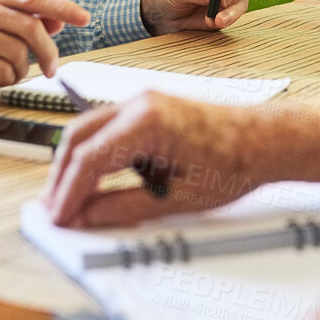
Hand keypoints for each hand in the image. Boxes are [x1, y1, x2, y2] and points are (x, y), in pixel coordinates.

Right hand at [0, 0, 88, 98]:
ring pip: (17, 52)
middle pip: (30, 27)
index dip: (62, 7)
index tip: (85, 18)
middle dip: (48, 52)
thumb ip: (24, 21)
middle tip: (52, 70)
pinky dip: (4, 79)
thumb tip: (58, 21)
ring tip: (6, 74)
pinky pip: (0, 69)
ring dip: (20, 70)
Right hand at [42, 92, 275, 227]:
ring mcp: (143, 102)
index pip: (89, 159)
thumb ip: (125, 208)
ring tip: (69, 201)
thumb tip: (88, 217)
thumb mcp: (177, 197)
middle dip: (61, 177)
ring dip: (74, 164)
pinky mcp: (148, 109)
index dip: (68, 193)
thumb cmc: (235, 161)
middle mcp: (139, 103)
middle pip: (78, 138)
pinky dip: (93, 154)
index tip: (58, 218)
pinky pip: (107, 129)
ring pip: (88, 130)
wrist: (265, 140)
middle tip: (54, 211)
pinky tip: (93, 181)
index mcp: (147, 120)